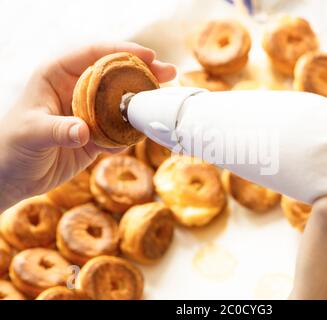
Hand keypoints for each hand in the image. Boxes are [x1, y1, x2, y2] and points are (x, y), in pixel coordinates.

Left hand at [0, 42, 175, 210]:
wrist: (13, 176)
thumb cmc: (12, 146)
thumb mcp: (30, 134)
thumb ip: (56, 129)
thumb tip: (83, 131)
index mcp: (57, 74)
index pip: (93, 54)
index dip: (121, 51)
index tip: (148, 56)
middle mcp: (77, 89)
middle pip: (116, 73)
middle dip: (143, 72)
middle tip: (169, 73)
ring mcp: (90, 111)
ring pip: (123, 100)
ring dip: (144, 101)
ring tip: (165, 103)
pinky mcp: (98, 133)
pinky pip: (121, 128)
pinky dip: (134, 131)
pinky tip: (143, 133)